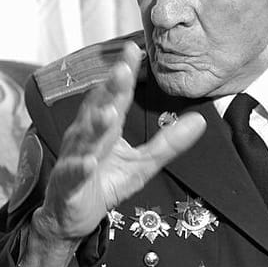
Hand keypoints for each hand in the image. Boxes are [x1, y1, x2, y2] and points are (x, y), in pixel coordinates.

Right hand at [30, 43, 206, 248]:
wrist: (72, 217)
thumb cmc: (104, 182)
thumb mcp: (143, 163)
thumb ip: (169, 142)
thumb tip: (200, 120)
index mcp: (105, 127)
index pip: (117, 95)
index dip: (125, 73)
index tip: (134, 49)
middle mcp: (87, 136)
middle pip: (99, 109)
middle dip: (110, 90)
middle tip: (122, 70)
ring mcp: (75, 158)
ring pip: (85, 139)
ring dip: (96, 124)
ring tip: (109, 112)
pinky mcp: (68, 184)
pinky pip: (73, 174)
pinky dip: (80, 167)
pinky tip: (89, 162)